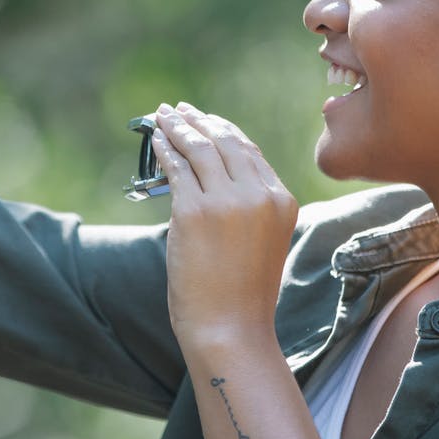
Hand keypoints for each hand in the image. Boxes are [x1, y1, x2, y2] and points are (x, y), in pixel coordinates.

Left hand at [149, 101, 299, 348]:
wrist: (230, 329)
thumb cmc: (242, 294)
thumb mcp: (261, 241)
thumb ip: (248, 207)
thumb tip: (211, 176)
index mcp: (282, 201)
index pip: (251, 153)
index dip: (225, 132)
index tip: (207, 120)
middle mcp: (259, 195)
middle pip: (226, 142)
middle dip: (200, 121)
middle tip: (179, 109)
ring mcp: (227, 201)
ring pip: (199, 149)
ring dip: (178, 127)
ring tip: (162, 115)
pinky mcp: (194, 211)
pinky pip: (177, 168)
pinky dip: (164, 149)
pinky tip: (156, 140)